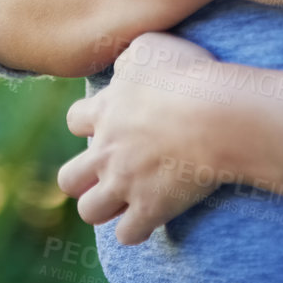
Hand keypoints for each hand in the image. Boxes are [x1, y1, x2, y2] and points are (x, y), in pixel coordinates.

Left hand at [58, 31, 282, 245]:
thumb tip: (122, 71)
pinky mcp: (149, 208)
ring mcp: (124, 183)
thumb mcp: (150, 47)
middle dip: (83, 177)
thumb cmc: (187, 73)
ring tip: (126, 198)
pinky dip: (137, 229)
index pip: (74, 121)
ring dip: (104, 207)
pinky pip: (128, 235)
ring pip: (89, 211)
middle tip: (110, 169)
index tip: (111, 122)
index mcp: (105, 111)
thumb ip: (128, 60)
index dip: (89, 123)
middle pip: (68, 178)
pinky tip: (152, 216)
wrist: (215, 114)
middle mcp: (106, 151)